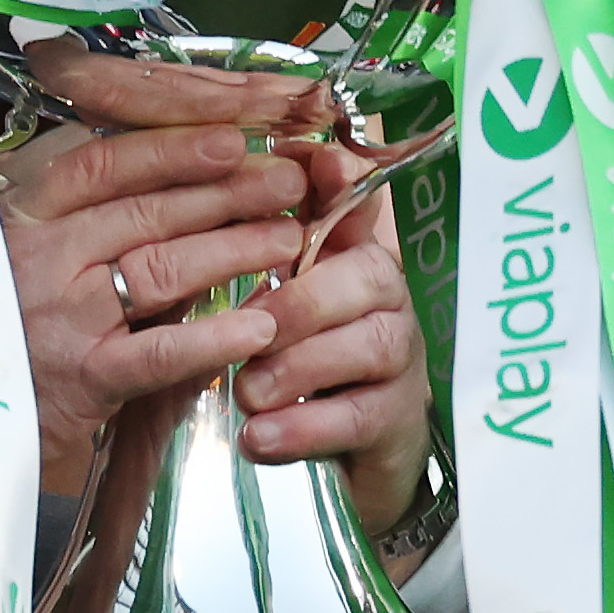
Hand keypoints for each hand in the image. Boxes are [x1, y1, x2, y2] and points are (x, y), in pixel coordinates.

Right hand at [0, 41, 338, 491]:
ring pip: (163, 266)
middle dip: (228, 189)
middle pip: (148, 207)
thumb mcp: (17, 250)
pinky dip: (213, 337)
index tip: (234, 137)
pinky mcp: (79, 378)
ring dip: (235, 247)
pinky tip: (259, 327)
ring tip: (289, 237)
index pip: (106, 160)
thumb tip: (171, 182)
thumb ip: (80, 218)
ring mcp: (58, 314)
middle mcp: (37, 253)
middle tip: (287, 180)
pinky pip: (159, 351)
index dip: (176, 146)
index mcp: (22, 212)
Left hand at [234, 142, 431, 541]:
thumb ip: (253, 253)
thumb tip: (213, 192)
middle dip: (300, 301)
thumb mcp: (271, 302)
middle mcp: (387, 296)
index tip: (317, 165)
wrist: (348, 447)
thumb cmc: (298, 358)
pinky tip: (258, 439)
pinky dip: (303, 429)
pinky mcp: (396, 418)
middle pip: (367, 276)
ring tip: (246, 393)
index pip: (355, 204)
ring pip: (368, 346)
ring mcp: (400, 358)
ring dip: (298, 368)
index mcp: (351, 255)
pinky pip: (357, 417)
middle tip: (246, 332)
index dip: (341, 182)